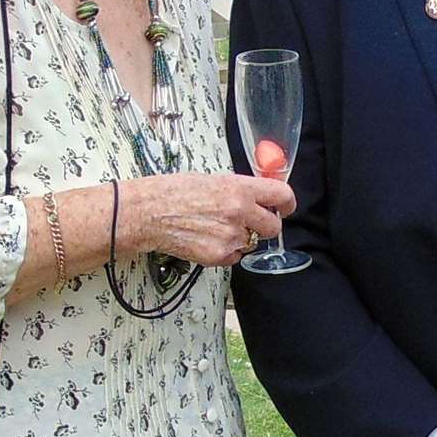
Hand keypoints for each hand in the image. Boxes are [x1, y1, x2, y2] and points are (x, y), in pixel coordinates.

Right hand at [125, 173, 290, 266]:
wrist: (149, 213)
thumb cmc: (173, 192)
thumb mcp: (213, 179)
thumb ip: (239, 189)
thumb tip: (256, 196)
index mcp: (240, 189)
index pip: (281, 195)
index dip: (287, 203)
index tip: (285, 208)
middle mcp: (240, 212)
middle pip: (273, 227)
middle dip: (264, 226)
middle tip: (250, 222)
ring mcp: (231, 237)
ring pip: (251, 243)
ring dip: (240, 238)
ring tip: (215, 227)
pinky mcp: (219, 256)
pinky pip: (234, 257)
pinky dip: (226, 251)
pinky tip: (207, 239)